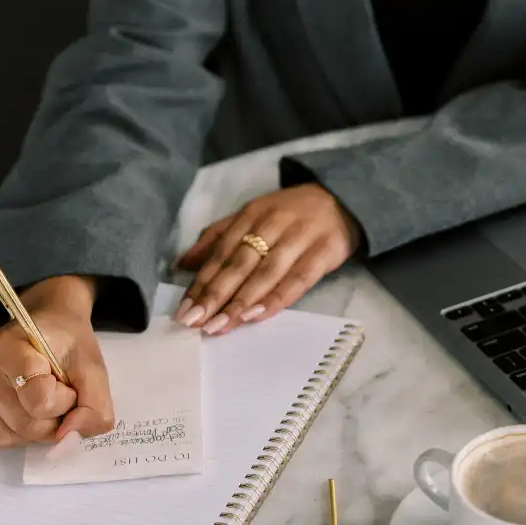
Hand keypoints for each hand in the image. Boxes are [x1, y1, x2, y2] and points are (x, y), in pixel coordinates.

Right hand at [0, 276, 114, 449]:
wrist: (48, 323)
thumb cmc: (69, 343)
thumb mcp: (94, 369)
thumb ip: (96, 406)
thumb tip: (69, 435)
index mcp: (10, 346)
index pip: (40, 401)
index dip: (65, 401)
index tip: (68, 382)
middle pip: (24, 423)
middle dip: (54, 418)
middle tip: (60, 393)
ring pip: (8, 435)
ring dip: (37, 428)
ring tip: (44, 400)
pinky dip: (18, 431)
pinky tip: (26, 406)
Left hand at [174, 184, 361, 332]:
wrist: (342, 199)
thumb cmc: (290, 214)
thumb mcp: (252, 216)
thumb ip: (218, 238)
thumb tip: (183, 263)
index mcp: (251, 215)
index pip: (221, 252)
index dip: (202, 281)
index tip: (185, 309)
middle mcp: (272, 224)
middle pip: (239, 263)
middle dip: (215, 294)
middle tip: (195, 322)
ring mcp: (300, 237)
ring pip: (265, 273)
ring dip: (241, 301)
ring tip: (221, 325)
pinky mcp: (324, 251)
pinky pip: (298, 279)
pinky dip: (276, 299)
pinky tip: (257, 316)